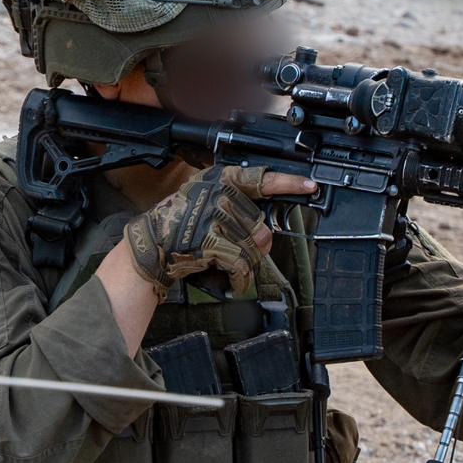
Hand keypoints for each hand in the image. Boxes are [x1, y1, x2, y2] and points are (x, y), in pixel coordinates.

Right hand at [125, 165, 314, 297]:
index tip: (311, 187)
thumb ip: (233, 201)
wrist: (152, 245)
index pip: (262, 179)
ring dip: (246, 265)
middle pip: (262, 227)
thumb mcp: (205, 199)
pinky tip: (232, 282)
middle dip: (254, 248)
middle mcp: (221, 193)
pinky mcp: (212, 239)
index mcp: (222, 179)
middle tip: (236, 254)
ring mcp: (217, 216)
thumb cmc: (179, 225)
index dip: (289, 184)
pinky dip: (240, 280)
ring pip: (254, 247)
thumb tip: (265, 225)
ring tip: (230, 267)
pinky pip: (242, 264)